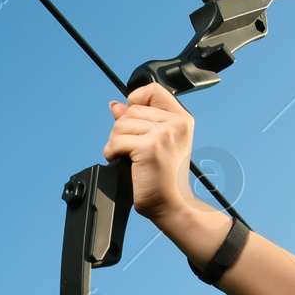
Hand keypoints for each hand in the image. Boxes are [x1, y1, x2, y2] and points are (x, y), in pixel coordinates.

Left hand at [103, 83, 195, 220]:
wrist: (172, 204)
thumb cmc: (165, 178)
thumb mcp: (155, 143)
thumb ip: (137, 120)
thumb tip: (115, 105)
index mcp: (182, 119)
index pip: (152, 90)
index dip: (136, 101)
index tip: (133, 120)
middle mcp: (176, 123)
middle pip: (132, 109)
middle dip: (122, 128)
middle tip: (131, 149)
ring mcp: (164, 134)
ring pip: (121, 124)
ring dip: (116, 142)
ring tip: (128, 157)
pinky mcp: (150, 147)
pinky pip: (117, 141)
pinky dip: (112, 152)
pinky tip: (122, 161)